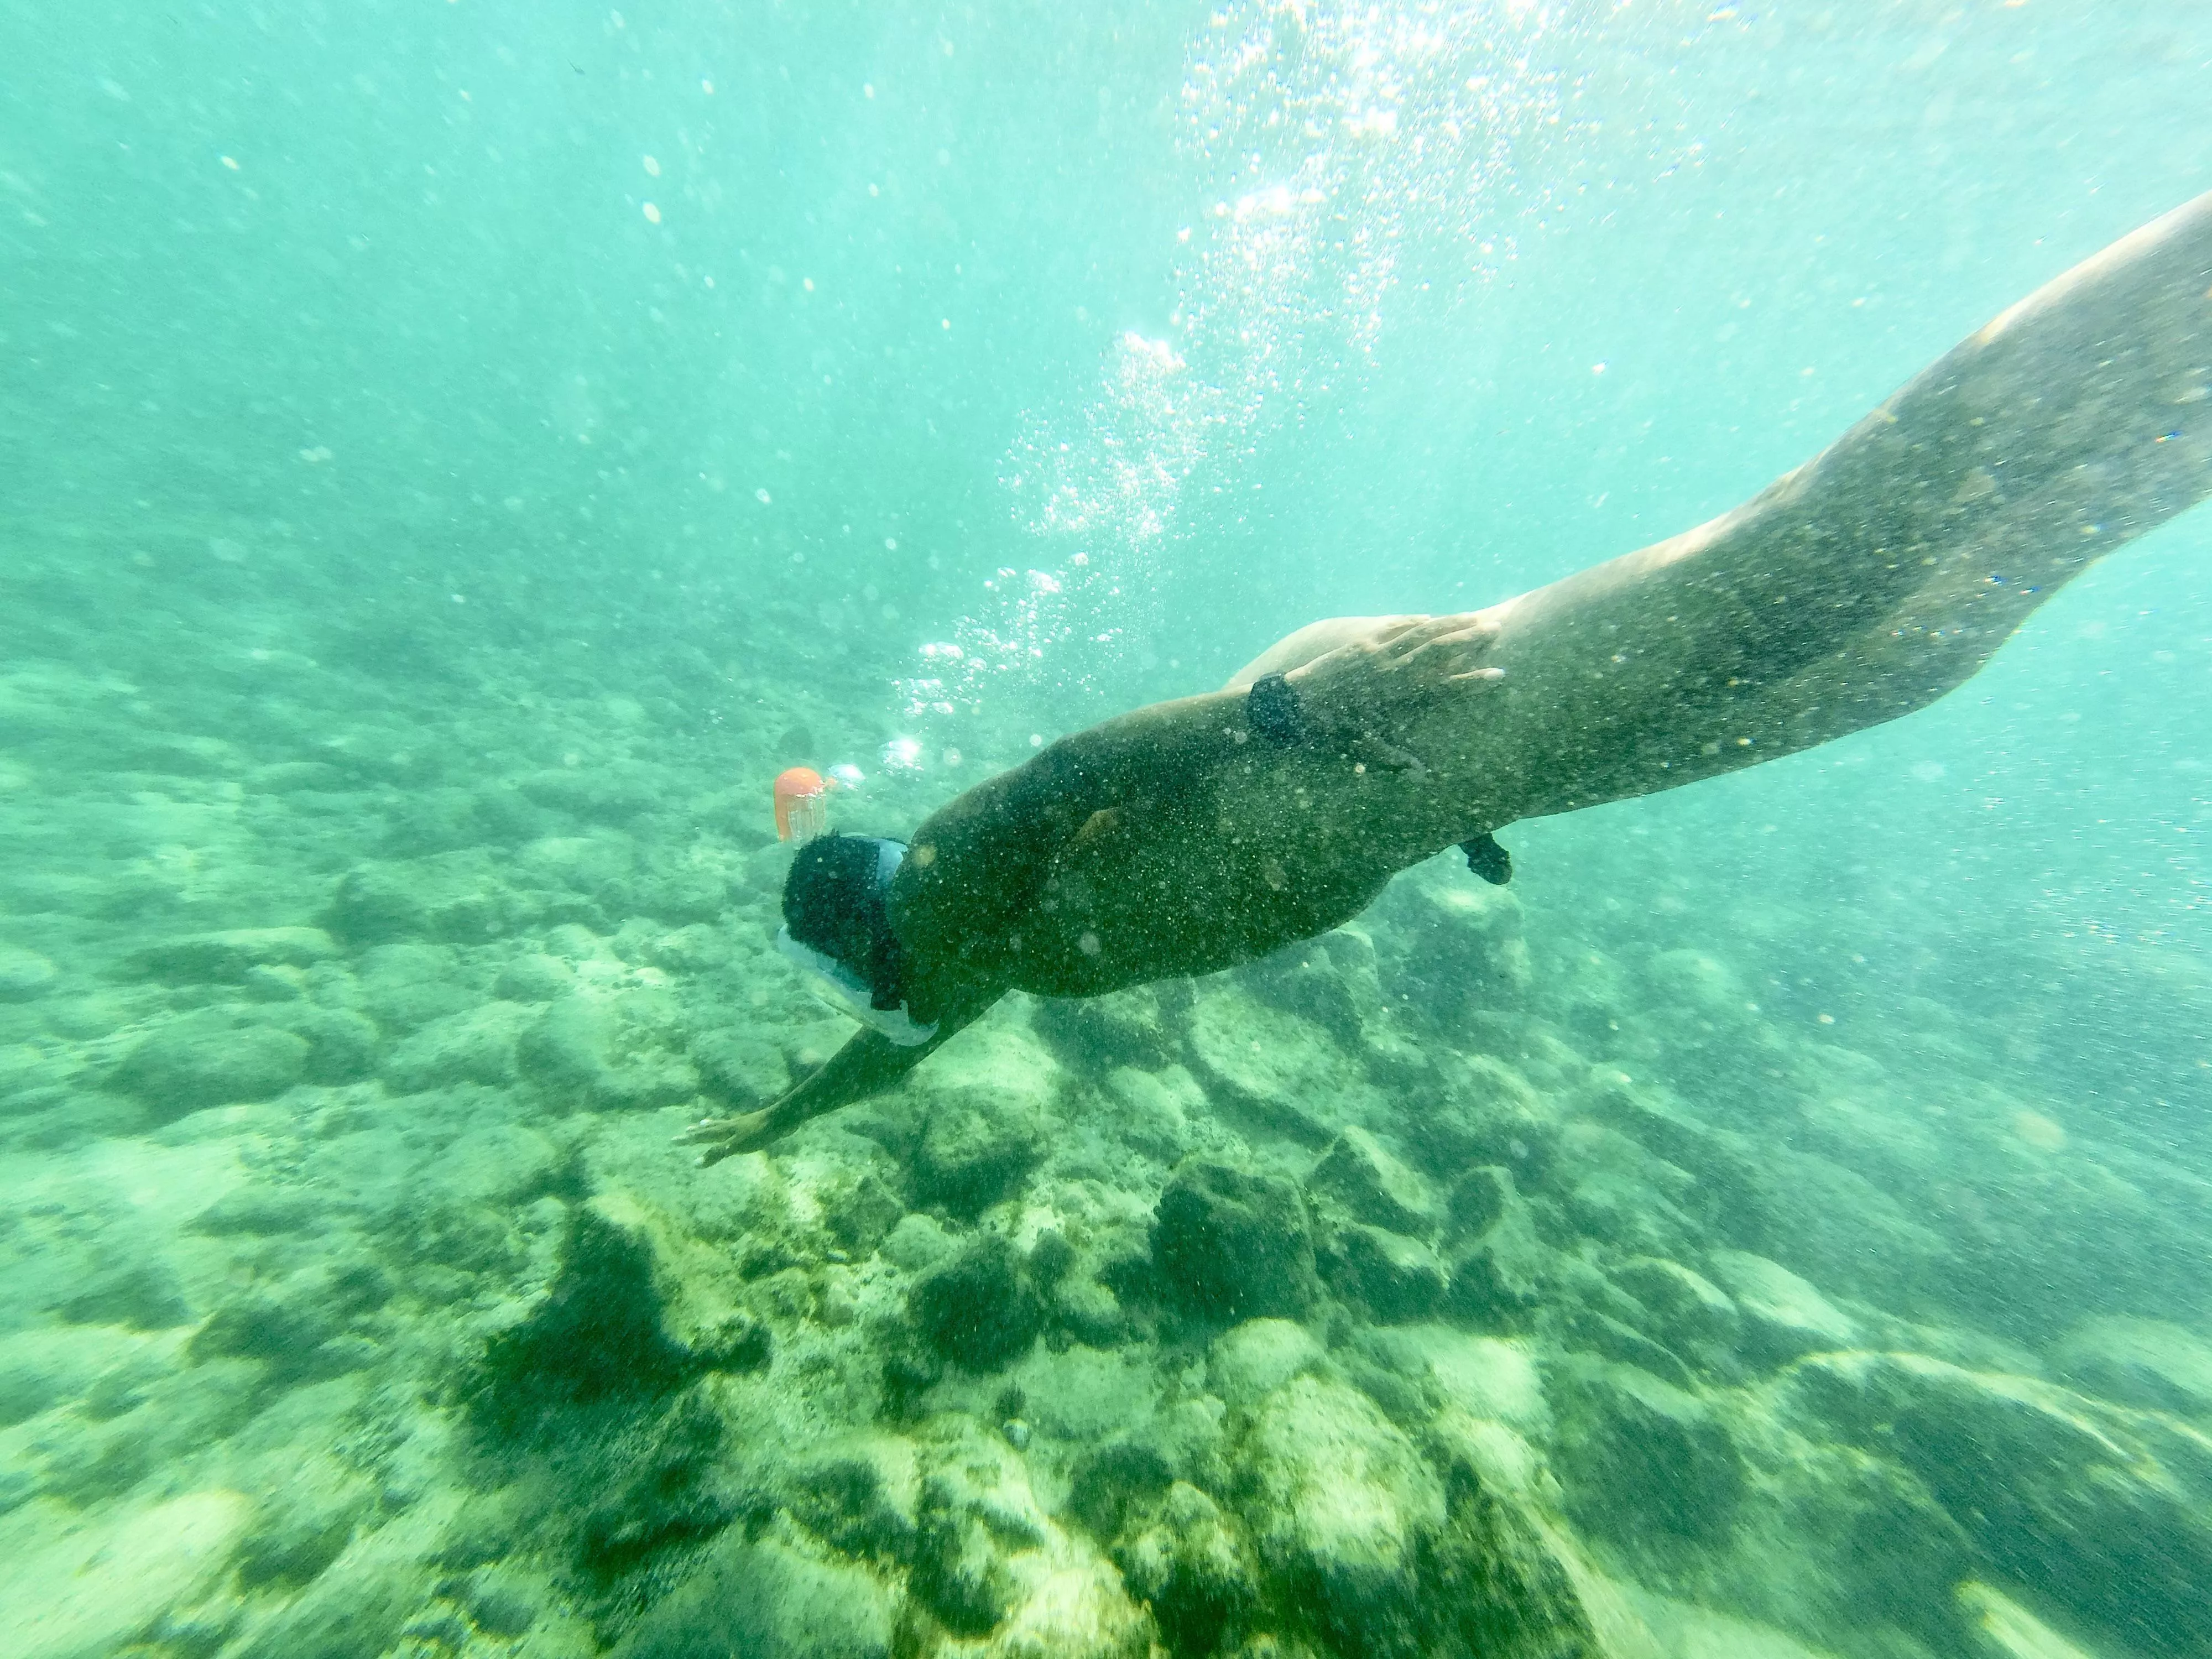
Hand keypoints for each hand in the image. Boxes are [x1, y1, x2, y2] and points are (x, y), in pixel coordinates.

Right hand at [674, 1108, 776, 1165]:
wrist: (782, 1120)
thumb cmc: (759, 1134)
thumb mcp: (736, 1146)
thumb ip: (717, 1154)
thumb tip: (695, 1163)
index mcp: (724, 1131)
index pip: (701, 1137)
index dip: (687, 1140)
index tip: (673, 1141)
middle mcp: (730, 1126)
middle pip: (709, 1130)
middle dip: (695, 1133)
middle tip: (683, 1131)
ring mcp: (741, 1125)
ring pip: (721, 1126)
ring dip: (710, 1127)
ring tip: (701, 1123)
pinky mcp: (752, 1126)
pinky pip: (733, 1127)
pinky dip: (727, 1127)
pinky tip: (732, 1127)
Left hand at [1282, 612, 1501, 768]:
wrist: (1290, 707)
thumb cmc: (1329, 733)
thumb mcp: (1362, 749)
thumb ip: (1395, 758)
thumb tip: (1424, 776)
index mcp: (1396, 698)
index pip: (1444, 687)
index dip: (1473, 682)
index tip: (1500, 675)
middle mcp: (1390, 671)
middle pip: (1437, 649)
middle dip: (1468, 638)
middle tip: (1496, 628)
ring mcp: (1374, 653)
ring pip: (1419, 633)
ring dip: (1448, 624)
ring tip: (1473, 617)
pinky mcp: (1359, 644)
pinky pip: (1392, 628)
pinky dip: (1412, 622)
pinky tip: (1427, 618)